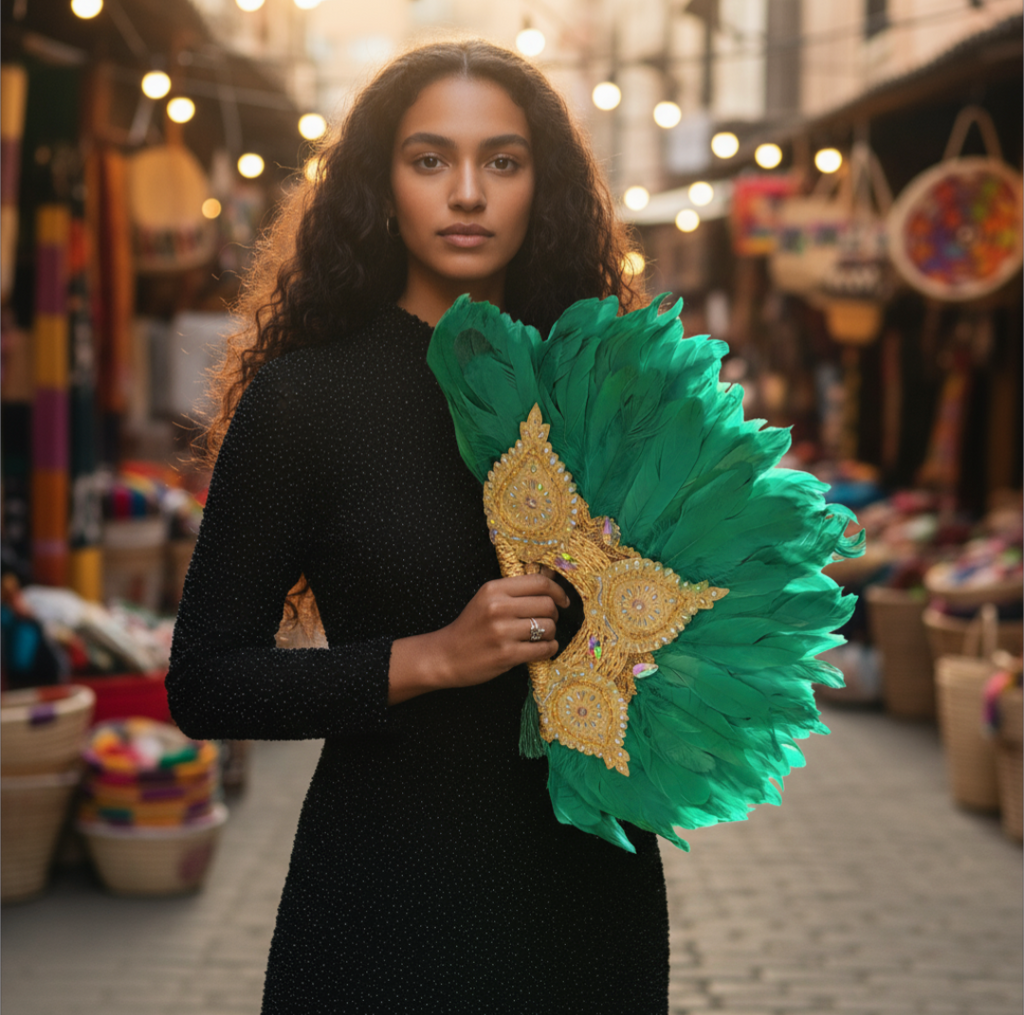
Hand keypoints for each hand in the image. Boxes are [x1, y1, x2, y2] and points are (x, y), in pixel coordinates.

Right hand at [388, 573, 569, 703]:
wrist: (445, 655)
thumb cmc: (471, 627)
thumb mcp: (487, 599)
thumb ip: (516, 590)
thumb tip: (552, 577)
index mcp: (494, 589)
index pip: (539, 583)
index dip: (558, 591)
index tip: (563, 601)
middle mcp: (498, 607)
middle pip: (547, 605)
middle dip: (554, 615)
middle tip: (547, 622)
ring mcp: (502, 632)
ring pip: (548, 627)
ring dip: (550, 634)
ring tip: (540, 637)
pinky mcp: (506, 655)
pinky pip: (543, 649)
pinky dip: (548, 649)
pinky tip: (541, 649)